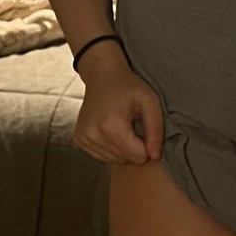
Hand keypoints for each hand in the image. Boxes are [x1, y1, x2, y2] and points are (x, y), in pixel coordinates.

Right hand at [73, 43, 164, 164]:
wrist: (102, 75)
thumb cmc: (128, 87)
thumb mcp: (150, 102)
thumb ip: (156, 131)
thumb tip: (155, 157)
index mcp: (110, 126)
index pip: (138, 157)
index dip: (146, 145)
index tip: (142, 127)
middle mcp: (93, 135)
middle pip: (125, 160)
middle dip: (134, 146)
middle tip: (132, 124)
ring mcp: (83, 138)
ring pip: (114, 160)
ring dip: (122, 147)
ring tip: (122, 125)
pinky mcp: (79, 139)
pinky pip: (102, 156)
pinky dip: (110, 146)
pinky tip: (111, 128)